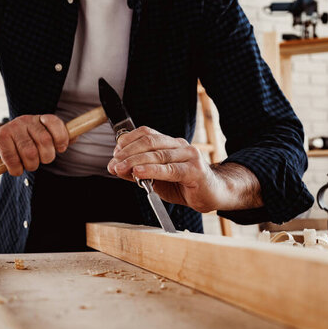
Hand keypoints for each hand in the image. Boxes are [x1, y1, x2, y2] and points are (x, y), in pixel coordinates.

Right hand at [0, 114, 68, 175]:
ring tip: (26, 165)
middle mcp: (25, 120)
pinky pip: (13, 160)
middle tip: (40, 161)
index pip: (55, 122)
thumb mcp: (39, 138)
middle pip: (45, 141)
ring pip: (30, 153)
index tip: (60, 149)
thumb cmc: (20, 143)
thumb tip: (75, 137)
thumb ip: (58, 138)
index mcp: (38, 119)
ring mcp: (11, 128)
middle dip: (46, 158)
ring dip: (30, 166)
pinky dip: (16, 169)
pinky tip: (15, 168)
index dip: (61, 138)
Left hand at [107, 127, 230, 212]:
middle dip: (128, 152)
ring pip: (158, 154)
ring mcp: (189, 156)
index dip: (128, 141)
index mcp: (170, 143)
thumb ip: (138, 173)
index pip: (146, 133)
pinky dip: (152, 170)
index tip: (114, 154)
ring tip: (120, 168)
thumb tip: (115, 168)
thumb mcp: (156, 179)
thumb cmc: (185, 185)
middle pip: (149, 141)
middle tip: (114, 163)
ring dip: (135, 161)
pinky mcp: (195, 170)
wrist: (213, 195)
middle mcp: (180, 145)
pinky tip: (139, 173)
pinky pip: (170, 169)